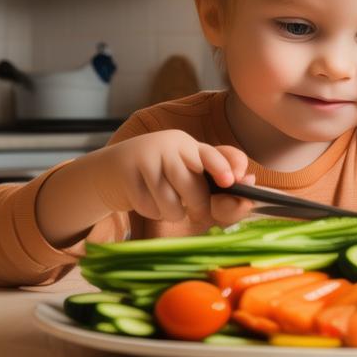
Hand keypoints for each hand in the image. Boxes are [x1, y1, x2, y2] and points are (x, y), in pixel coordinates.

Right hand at [98, 130, 255, 226]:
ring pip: (172, 204)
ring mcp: (146, 156)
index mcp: (188, 144)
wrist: (109, 171)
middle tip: (194, 210)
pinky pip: (149, 206)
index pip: (211, 154)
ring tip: (164, 202)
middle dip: (198, 208)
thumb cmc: (158, 176)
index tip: (230, 181)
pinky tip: (144, 198)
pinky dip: (150, 211)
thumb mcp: (184, 172)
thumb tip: (247, 188)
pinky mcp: (127, 172)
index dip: (223, 167)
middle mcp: (168, 144)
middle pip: (194, 190)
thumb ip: (215, 183)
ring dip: (171, 212)